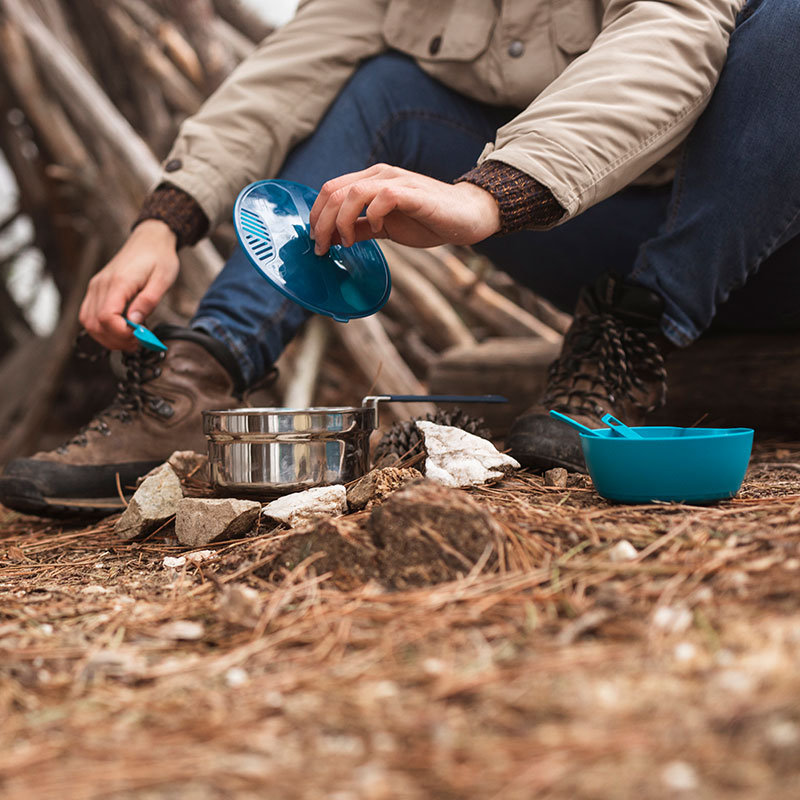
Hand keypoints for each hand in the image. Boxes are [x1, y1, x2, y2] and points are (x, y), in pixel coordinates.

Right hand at [79, 220, 179, 350]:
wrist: (150, 240)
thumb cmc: (160, 259)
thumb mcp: (163, 280)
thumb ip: (148, 301)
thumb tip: (134, 323)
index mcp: (118, 282)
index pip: (106, 317)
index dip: (121, 334)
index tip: (139, 338)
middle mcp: (101, 285)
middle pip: (95, 324)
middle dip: (115, 340)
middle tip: (137, 343)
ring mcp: (95, 287)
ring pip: (87, 322)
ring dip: (106, 337)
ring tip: (129, 340)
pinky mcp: (96, 289)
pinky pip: (88, 314)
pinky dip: (101, 328)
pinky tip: (120, 331)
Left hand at [308, 164, 500, 254]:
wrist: (466, 216)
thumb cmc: (428, 220)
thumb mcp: (385, 228)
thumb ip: (360, 229)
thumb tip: (334, 238)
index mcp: (370, 181)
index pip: (331, 190)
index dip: (316, 215)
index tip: (317, 241)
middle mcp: (380, 175)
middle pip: (334, 191)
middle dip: (321, 222)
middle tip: (321, 248)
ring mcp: (396, 181)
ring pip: (352, 192)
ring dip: (340, 221)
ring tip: (343, 242)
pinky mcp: (412, 192)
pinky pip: (382, 197)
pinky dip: (372, 215)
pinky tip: (377, 229)